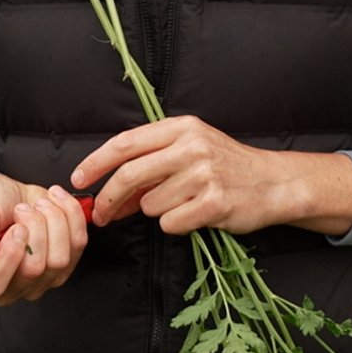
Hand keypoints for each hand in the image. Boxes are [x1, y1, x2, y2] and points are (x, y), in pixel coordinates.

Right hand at [0, 170, 90, 305]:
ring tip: (39, 203)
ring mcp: (40, 282)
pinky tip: (57, 201)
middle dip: (34, 228)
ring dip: (54, 221)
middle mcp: (9, 289)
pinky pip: (78, 244)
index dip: (8, 256)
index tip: (16, 227)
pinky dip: (72, 216)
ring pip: (60, 259)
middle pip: (34, 270)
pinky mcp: (64, 268)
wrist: (11, 198)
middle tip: (23, 207)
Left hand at [70, 115, 351, 236]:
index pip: (126, 143)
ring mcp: (204, 174)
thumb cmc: (227, 167)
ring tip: (183, 204)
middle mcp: (192, 146)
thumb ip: (152, 165)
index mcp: (182, 127)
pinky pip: (171, 223)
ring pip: (151, 204)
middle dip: (109, 199)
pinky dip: (177, 225)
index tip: (78, 179)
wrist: (273, 182)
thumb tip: (109, 194)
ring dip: (157, 212)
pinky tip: (196, 215)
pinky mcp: (214, 202)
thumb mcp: (191, 151)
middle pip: (130, 174)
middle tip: (102, 215)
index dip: (96, 162)